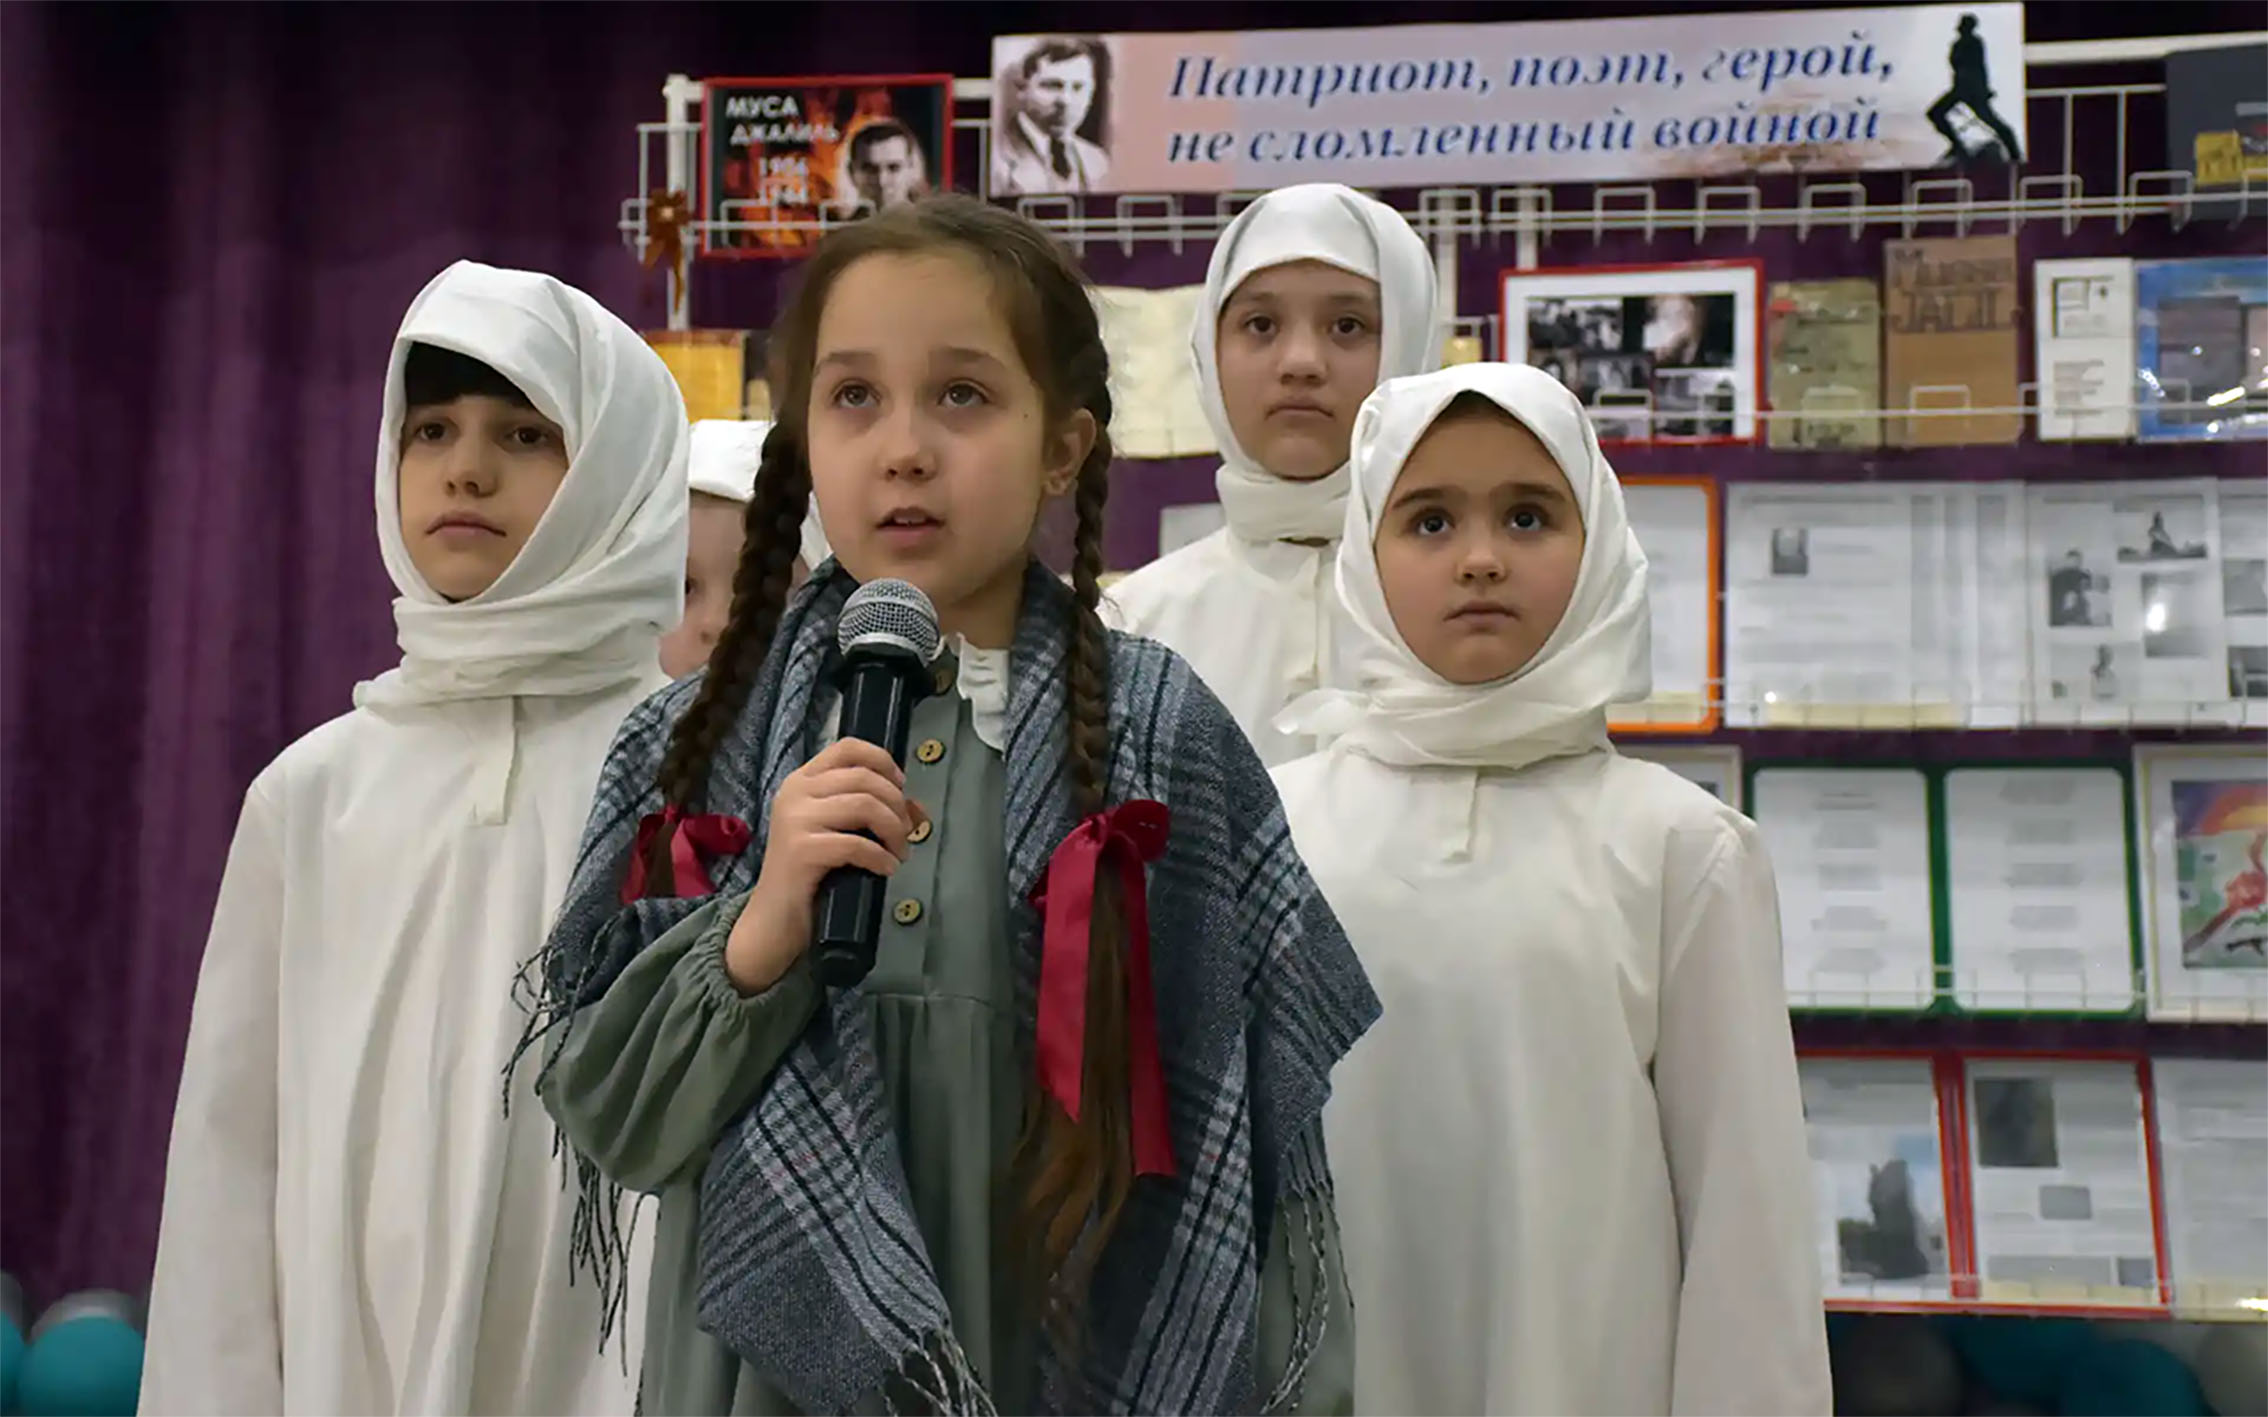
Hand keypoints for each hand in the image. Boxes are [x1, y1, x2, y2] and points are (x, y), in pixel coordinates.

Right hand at [724, 739, 928, 993]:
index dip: (882, 761)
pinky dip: (881, 857)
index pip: (847, 747)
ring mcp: (795, 819)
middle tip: (906, 833)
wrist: (774, 919)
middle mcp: (795, 792)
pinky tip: (886, 869)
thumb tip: (918, 809)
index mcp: (802, 780)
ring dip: (894, 830)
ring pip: (864, 805)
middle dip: (897, 804)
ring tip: (899, 853)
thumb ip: (874, 813)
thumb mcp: (841, 833)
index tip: (901, 786)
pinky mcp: (802, 850)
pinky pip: (857, 844)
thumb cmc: (810, 874)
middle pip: (864, 778)